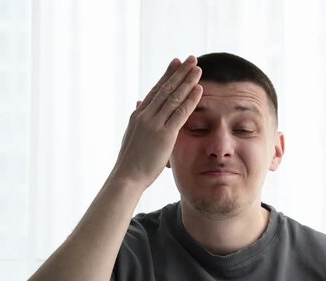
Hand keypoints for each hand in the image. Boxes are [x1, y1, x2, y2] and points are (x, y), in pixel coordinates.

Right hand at [110, 56, 202, 189]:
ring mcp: (154, 124)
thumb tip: (138, 105)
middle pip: (165, 88)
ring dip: (187, 81)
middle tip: (191, 58)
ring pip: (174, 97)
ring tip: (198, 68)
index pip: (156, 90)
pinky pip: (180, 113)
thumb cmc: (131, 162)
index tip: (177, 63)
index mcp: (138, 115)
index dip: (167, 75)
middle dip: (179, 72)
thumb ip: (138, 119)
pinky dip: (190, 100)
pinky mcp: (164, 134)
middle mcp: (145, 115)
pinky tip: (199, 89)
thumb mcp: (132, 136)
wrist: (127, 177)